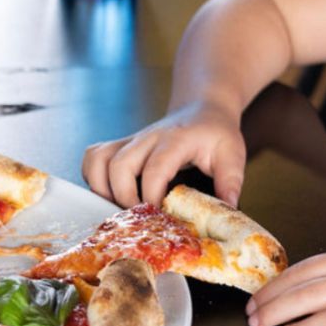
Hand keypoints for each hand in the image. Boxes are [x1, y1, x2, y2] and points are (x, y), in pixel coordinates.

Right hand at [81, 101, 245, 207]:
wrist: (201, 109)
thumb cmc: (215, 133)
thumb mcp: (232, 154)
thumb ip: (230, 181)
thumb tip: (227, 209)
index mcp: (175, 140)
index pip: (155, 168)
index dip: (152, 196)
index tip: (159, 216)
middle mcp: (147, 138)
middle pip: (118, 165)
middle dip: (124, 197)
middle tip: (140, 216)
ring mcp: (130, 141)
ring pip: (98, 159)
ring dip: (102, 188)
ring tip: (121, 206)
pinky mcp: (119, 146)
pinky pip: (93, 158)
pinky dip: (94, 178)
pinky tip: (111, 193)